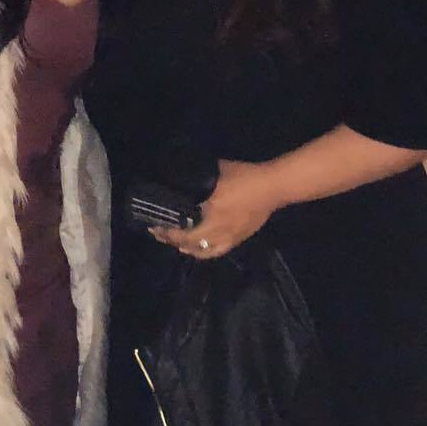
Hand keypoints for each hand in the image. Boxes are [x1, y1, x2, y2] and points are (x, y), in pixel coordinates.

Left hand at [152, 159, 279, 258]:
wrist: (273, 187)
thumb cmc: (245, 176)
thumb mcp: (217, 173)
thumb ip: (198, 180)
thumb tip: (178, 181)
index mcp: (213, 213)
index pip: (184, 228)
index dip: (167, 230)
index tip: (154, 224)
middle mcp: (219, 230)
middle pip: (189, 242)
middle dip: (171, 239)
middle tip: (158, 232)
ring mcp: (229, 237)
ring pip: (202, 250)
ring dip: (185, 247)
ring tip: (174, 242)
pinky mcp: (237, 239)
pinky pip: (216, 251)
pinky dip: (202, 252)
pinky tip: (195, 249)